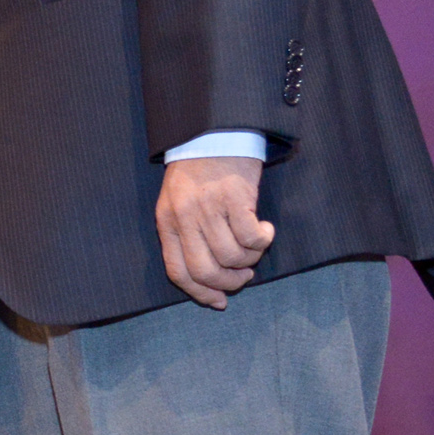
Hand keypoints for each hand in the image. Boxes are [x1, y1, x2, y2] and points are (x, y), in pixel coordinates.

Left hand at [155, 155, 272, 309]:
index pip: (178, 272)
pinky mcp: (234, 197)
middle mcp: (184, 218)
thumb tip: (209, 280)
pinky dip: (263, 240)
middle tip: (244, 275)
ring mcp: (208, 208)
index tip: (220, 301)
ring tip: (255, 245)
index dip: (200, 293)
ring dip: (250, 259)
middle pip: (205, 270)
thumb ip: (188, 237)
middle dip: (229, 282)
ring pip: (231, 256)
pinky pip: (251, 237)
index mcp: (167, 223)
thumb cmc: (198, 174)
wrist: (213, 133)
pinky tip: (266, 229)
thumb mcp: (178, 205)